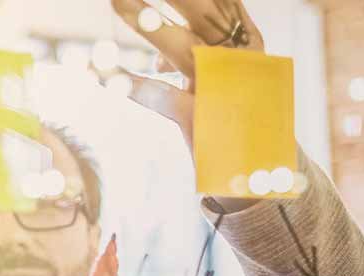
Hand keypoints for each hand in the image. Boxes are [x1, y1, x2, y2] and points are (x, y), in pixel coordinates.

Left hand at [110, 0, 267, 210]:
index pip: (221, 3)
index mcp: (246, 44)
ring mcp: (222, 89)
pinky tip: (101, 75)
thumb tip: (155, 58)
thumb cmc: (237, 122)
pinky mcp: (201, 119)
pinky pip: (161, 97)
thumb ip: (189, 64)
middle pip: (204, 14)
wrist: (262, 171)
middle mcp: (238, 61)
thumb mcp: (221, 83)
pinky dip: (131, 86)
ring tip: (118, 0)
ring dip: (149, 24)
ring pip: (183, 48)